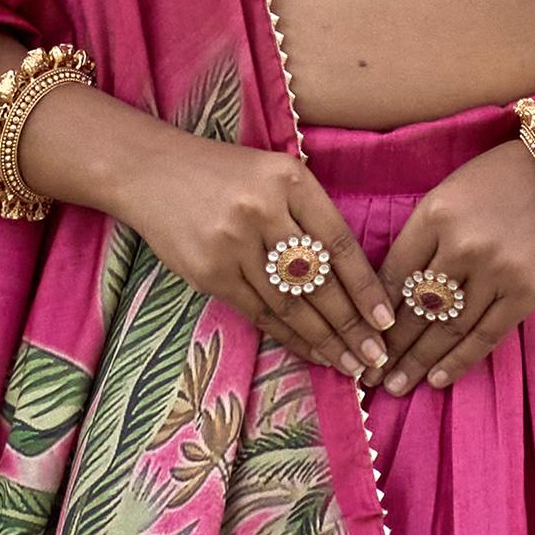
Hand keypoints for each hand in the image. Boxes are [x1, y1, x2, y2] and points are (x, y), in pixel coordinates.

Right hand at [108, 126, 393, 382]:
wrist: (148, 170)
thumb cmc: (222, 173)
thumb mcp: (275, 173)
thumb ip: (310, 213)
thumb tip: (355, 280)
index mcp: (289, 179)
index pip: (339, 244)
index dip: (366, 288)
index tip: (386, 321)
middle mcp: (262, 210)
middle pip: (318, 281)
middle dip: (351, 326)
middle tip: (376, 358)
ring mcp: (233, 243)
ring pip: (289, 304)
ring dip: (323, 340)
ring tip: (349, 364)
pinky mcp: (208, 272)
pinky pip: (258, 312)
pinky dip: (289, 336)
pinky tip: (311, 352)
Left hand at [375, 138, 534, 392]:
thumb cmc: (501, 180)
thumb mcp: (448, 193)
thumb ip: (421, 237)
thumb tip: (388, 291)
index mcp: (435, 215)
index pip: (394, 275)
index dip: (374, 313)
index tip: (361, 337)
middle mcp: (463, 246)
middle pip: (416, 308)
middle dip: (389, 346)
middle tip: (368, 377)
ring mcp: (497, 271)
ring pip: (447, 328)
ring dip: (418, 361)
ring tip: (396, 386)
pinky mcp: (527, 292)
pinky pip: (486, 335)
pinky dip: (460, 360)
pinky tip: (437, 380)